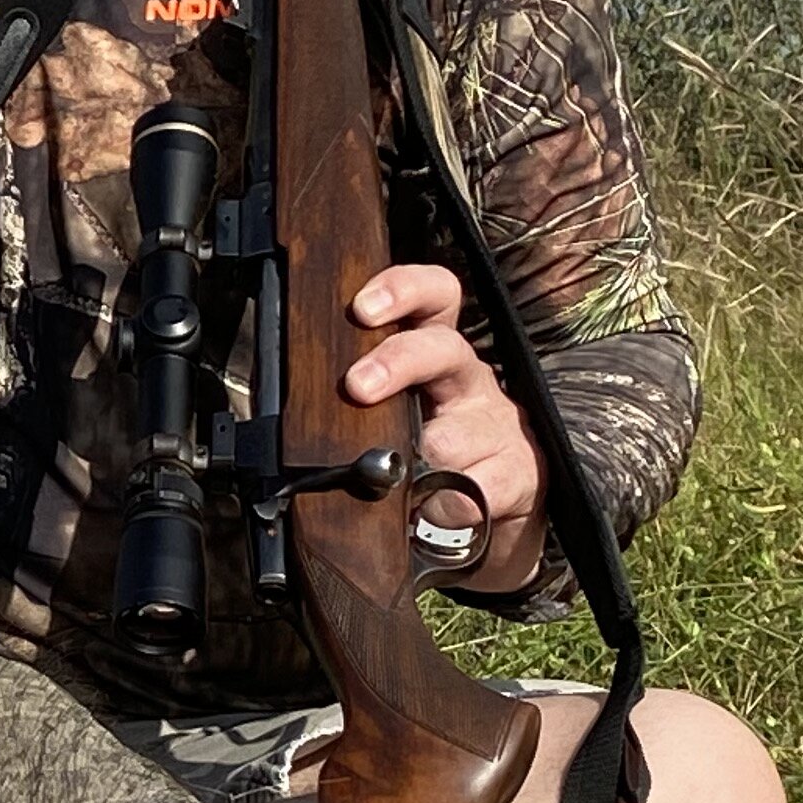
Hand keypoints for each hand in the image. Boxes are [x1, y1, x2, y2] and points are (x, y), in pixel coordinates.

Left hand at [342, 263, 545, 594]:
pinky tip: (429, 513)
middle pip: (442, 348)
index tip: (362, 307)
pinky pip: (474, 491)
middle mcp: (467, 380)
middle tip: (358, 387)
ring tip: (394, 480)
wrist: (493, 504)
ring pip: (453, 435)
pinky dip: (443, 508)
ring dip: (418, 461)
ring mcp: (496, 425)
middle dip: (397, 362)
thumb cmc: (425, 450)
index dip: (402, 290)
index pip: (432, 297)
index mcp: (434, 353)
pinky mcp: (519, 473)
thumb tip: (284, 406)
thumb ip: (357, 400)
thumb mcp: (393, 412)